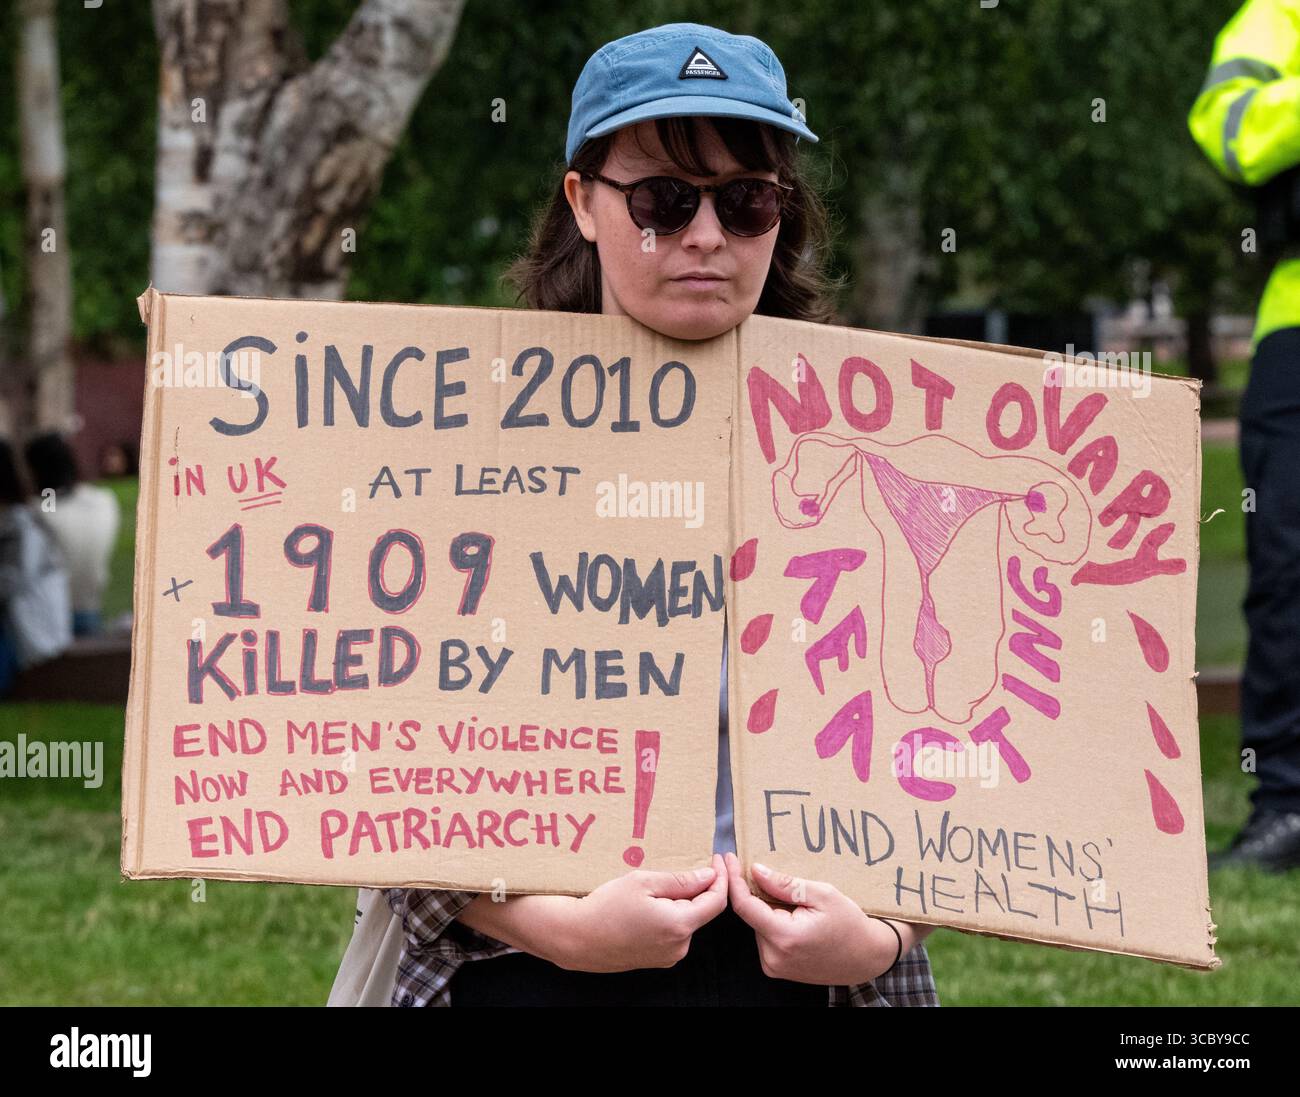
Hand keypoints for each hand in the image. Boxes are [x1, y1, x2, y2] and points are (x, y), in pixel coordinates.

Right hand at [551, 852, 728, 972]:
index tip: (717, 859)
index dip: (721, 878)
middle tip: (676, 868)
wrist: (576, 937)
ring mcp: (668, 957)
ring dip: (679, 903)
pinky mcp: (657, 960)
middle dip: (695, 889)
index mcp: (679, 925)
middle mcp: (679, 946)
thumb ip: (681, 880)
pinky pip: (672, 933)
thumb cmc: (606, 906)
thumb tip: (708, 876)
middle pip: (701, 911)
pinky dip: (668, 916)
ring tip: (652, 890)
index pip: (716, 901)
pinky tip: (646, 907)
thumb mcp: (643, 882)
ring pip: (686, 922)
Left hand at [724, 851, 919, 984]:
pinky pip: (766, 936)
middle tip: (772, 875)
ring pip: (758, 924)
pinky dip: (773, 921)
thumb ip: (786, 884)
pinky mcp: (777, 968)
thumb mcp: (822, 895)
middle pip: (751, 914)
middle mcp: (774, 956)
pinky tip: (793, 916)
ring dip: (767, 908)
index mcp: (784, 937)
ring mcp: (775, 966)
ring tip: (795, 903)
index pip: (744, 906)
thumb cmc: (850, 924)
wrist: (867, 957)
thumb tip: (756, 871)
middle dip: (757, 892)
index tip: (728, 858)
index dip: (733, 879)